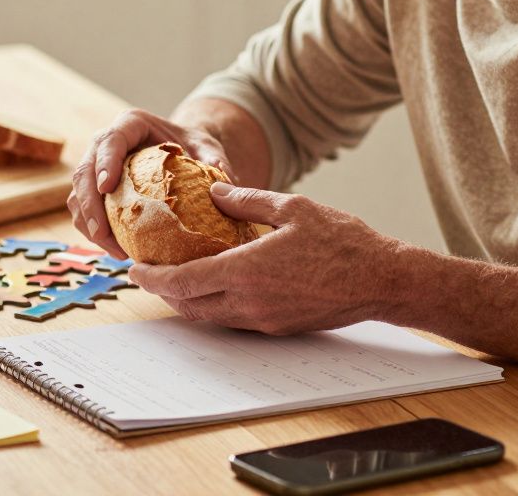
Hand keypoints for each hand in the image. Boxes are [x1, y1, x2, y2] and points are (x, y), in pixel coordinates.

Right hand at [68, 108, 233, 257]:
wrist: (181, 152)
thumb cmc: (192, 147)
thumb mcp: (207, 149)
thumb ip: (214, 161)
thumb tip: (221, 183)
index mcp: (130, 125)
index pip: (110, 140)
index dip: (105, 163)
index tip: (108, 187)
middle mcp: (105, 142)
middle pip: (85, 171)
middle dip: (89, 203)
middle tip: (102, 233)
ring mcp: (96, 166)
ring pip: (78, 194)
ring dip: (89, 224)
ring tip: (115, 251)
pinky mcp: (94, 189)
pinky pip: (84, 211)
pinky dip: (94, 232)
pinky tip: (117, 250)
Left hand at [129, 183, 403, 334]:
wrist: (382, 281)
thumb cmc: (343, 241)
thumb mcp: (293, 207)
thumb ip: (247, 201)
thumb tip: (214, 190)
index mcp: (247, 271)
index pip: (184, 280)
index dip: (153, 278)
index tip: (134, 269)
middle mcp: (249, 302)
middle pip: (189, 305)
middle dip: (163, 292)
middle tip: (147, 274)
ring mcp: (263, 320)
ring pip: (209, 317)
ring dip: (186, 301)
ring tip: (172, 280)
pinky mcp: (277, 327)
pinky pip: (232, 320)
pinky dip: (212, 306)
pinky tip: (212, 287)